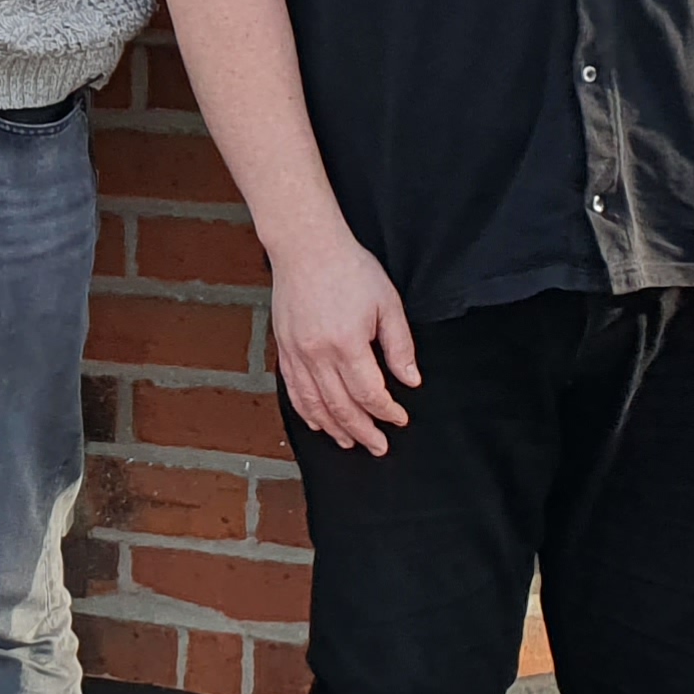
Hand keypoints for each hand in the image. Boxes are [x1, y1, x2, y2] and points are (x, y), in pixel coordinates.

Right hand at [271, 234, 417, 455]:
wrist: (306, 247)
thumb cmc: (350, 269)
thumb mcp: (388, 304)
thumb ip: (400, 346)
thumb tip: (410, 381)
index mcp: (346, 344)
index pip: (369, 393)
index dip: (387, 412)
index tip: (400, 419)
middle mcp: (317, 354)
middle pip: (341, 407)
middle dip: (363, 432)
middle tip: (379, 447)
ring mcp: (296, 353)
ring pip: (314, 404)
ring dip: (334, 428)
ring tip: (350, 443)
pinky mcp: (283, 348)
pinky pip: (293, 389)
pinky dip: (306, 411)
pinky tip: (318, 422)